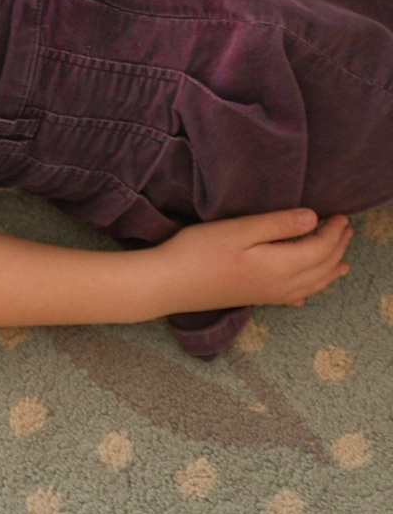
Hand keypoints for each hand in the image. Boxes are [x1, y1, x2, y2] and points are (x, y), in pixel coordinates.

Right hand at [154, 208, 351, 310]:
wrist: (167, 284)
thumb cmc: (197, 252)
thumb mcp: (238, 230)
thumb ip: (277, 224)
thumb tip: (313, 218)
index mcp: (280, 265)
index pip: (320, 248)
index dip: (333, 231)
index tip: (340, 215)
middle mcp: (281, 284)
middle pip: (322, 267)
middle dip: (337, 248)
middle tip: (345, 230)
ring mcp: (267, 294)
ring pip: (311, 285)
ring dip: (330, 271)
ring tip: (342, 262)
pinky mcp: (253, 298)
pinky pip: (293, 297)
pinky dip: (307, 291)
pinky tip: (303, 295)